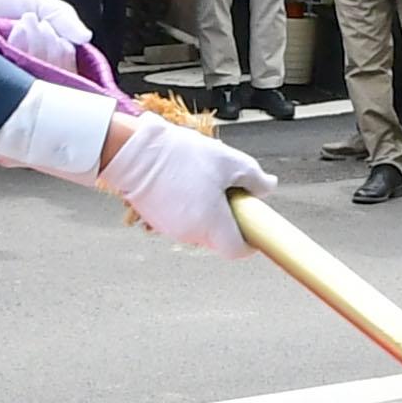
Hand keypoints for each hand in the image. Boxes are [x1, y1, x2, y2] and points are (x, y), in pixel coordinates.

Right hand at [94, 111, 277, 256]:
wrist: (134, 151)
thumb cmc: (181, 156)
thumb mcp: (230, 161)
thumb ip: (255, 179)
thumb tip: (267, 187)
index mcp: (212, 226)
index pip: (237, 251)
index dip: (250, 240)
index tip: (253, 226)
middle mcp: (191, 235)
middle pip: (219, 238)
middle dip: (228, 218)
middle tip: (227, 190)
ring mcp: (171, 229)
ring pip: (200, 228)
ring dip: (208, 210)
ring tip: (202, 179)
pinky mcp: (157, 220)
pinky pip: (182, 219)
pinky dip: (189, 206)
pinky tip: (184, 180)